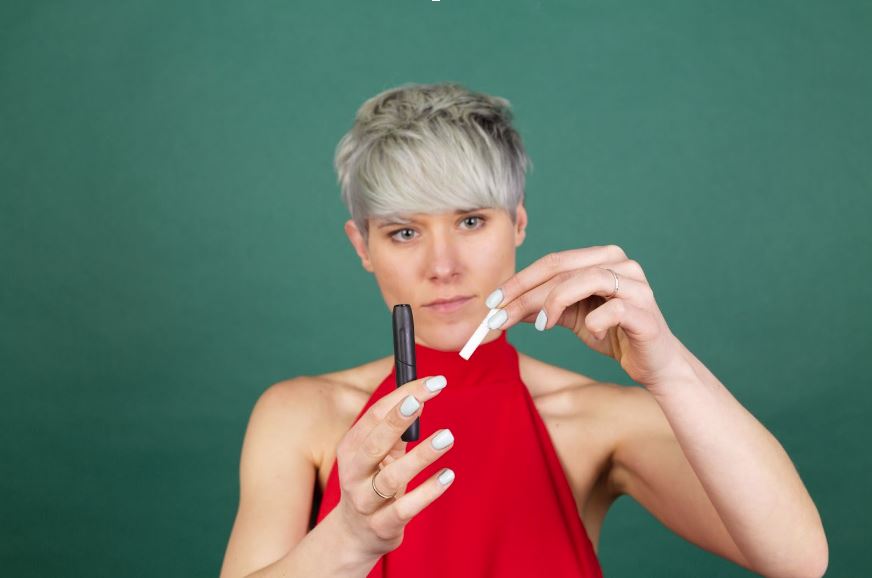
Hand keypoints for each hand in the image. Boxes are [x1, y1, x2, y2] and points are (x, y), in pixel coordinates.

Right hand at [333, 375, 455, 558]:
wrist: (353, 535)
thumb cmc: (373, 482)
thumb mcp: (379, 454)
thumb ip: (396, 429)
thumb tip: (421, 395)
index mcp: (352, 448)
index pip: (375, 415)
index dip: (402, 396)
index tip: (432, 382)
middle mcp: (353, 473)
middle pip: (374, 443)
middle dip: (397, 420)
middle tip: (422, 400)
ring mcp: (366, 501)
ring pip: (391, 478)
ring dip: (420, 456)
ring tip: (447, 437)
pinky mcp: (382, 525)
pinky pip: (405, 508)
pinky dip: (427, 492)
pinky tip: (447, 476)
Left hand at [485, 245, 685, 388]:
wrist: (652, 363)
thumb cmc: (612, 334)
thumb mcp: (570, 317)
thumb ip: (541, 307)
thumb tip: (502, 306)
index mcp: (601, 259)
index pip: (552, 262)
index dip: (519, 280)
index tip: (492, 301)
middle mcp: (621, 264)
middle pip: (562, 268)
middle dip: (525, 293)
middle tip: (499, 316)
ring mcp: (636, 286)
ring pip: (586, 280)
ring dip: (553, 302)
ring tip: (541, 325)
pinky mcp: (645, 312)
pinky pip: (613, 310)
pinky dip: (594, 321)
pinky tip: (589, 332)